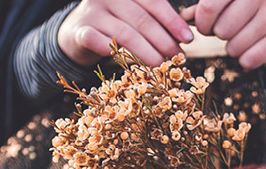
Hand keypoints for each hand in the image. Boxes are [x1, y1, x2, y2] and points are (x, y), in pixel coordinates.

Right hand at [59, 0, 194, 66]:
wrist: (76, 32)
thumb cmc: (114, 23)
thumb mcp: (134, 15)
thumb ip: (155, 19)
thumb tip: (184, 37)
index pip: (153, 2)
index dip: (172, 21)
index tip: (188, 39)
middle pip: (142, 20)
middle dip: (163, 40)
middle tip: (177, 56)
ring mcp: (92, 13)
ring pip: (126, 34)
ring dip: (147, 52)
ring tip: (162, 64)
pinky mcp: (81, 32)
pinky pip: (102, 44)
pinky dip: (119, 55)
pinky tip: (132, 65)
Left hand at [180, 0, 265, 68]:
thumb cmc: (263, 1)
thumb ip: (211, 4)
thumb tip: (184, 18)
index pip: (209, 6)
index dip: (203, 21)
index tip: (207, 25)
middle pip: (220, 31)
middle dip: (221, 35)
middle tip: (232, 29)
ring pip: (233, 47)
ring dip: (235, 47)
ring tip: (247, 36)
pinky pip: (248, 60)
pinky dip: (248, 58)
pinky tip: (257, 47)